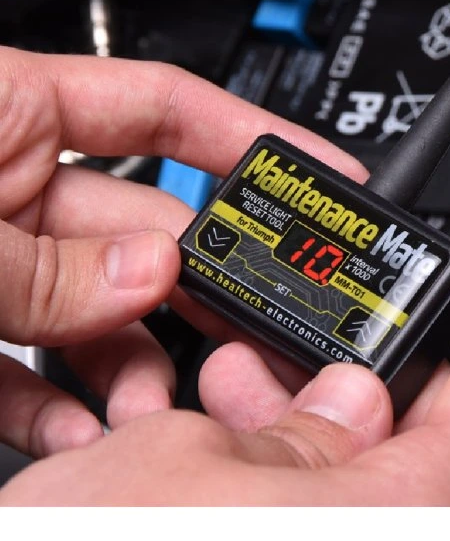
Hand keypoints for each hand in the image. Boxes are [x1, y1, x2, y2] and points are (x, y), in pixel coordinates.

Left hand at [0, 46, 368, 455]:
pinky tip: (79, 433)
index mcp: (10, 111)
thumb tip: (153, 275)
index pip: (166, 106)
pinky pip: (25, 366)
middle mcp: (6, 181)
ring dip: (131, 367)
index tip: (326, 177)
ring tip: (146, 409)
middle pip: (144, 230)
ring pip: (94, 311)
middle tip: (251, 331)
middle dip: (199, 291)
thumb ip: (48, 264)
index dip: (256, 138)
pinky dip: (57, 406)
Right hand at [0, 214, 449, 504]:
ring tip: (236, 370)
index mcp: (415, 515)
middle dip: (376, 358)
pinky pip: (336, 517)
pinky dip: (290, 473)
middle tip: (336, 312)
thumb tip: (346, 402)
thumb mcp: (182, 462)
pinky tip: (218, 441)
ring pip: (379, 477)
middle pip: (442, 428)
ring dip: (313, 414)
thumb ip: (291, 422)